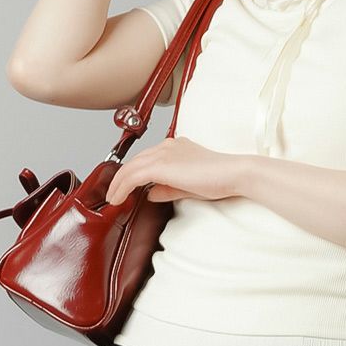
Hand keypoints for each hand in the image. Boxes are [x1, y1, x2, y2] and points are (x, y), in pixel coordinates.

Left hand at [105, 139, 244, 206]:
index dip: (133, 174)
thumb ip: (168, 188)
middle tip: (113, 195)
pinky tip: (118, 199)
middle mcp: (167, 146)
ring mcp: (163, 153)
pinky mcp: (161, 165)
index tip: (126, 188)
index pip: (147, 159)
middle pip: (135, 161)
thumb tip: (150, 193)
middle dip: (121, 178)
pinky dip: (122, 187)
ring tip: (112, 199)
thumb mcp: (188, 186)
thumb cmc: (220, 179)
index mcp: (175, 147)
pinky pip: (132, 176)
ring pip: (130, 167)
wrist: (232, 173)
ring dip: (118, 184)